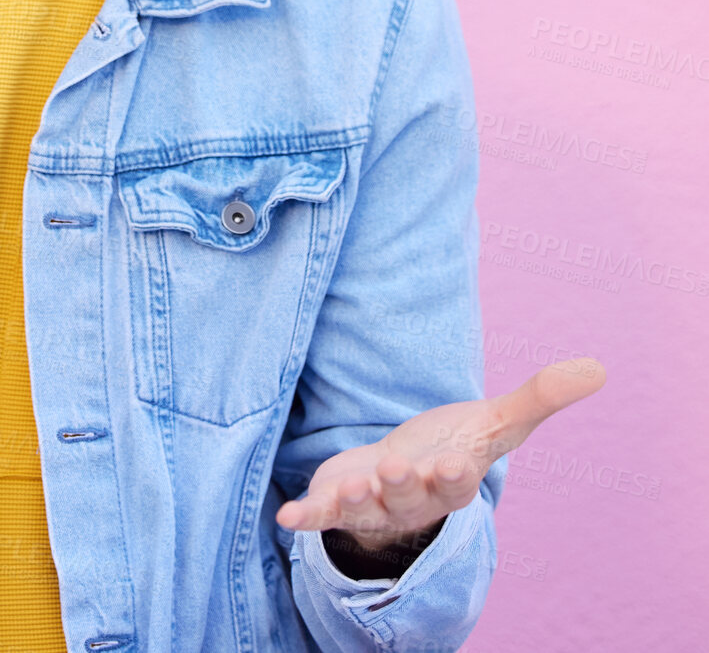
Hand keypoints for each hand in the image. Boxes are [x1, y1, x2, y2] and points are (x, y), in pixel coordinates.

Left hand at [276, 355, 606, 552]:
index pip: (456, 483)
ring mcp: (374, 503)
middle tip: (395, 469)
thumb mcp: (495, 421)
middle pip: (408, 497)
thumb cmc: (454, 447)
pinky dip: (306, 516)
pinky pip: (321, 512)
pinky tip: (286, 517)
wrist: (407, 474)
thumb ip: (539, 397)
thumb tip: (597, 366)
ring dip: (357, 499)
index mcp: (450, 479)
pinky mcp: (338, 500)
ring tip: (351, 484)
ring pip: (366, 507)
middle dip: (402, 485)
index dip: (453, 475)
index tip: (452, 463)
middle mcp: (413, 499)